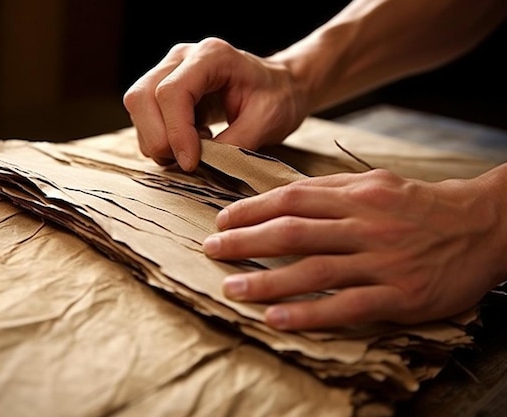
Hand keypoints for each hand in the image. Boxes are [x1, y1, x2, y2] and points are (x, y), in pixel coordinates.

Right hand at [123, 37, 307, 171]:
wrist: (280, 87)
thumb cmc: (277, 98)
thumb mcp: (267, 122)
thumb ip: (234, 144)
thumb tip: (201, 164)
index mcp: (211, 56)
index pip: (172, 92)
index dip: (176, 132)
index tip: (191, 162)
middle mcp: (182, 57)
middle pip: (142, 97)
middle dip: (159, 139)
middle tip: (188, 162)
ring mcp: (167, 70)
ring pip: (137, 108)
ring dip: (158, 141)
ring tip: (195, 148)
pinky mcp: (161, 88)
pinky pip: (144, 117)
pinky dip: (160, 139)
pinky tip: (190, 141)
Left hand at [203, 169, 506, 329]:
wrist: (483, 226)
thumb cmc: (421, 205)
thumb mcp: (378, 184)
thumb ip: (333, 190)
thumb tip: (284, 197)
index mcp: (357, 194)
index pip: (292, 198)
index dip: (252, 210)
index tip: (222, 220)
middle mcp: (365, 224)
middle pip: (294, 232)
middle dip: (246, 242)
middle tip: (213, 251)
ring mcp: (382, 260)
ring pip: (314, 269)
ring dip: (267, 281)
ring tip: (232, 289)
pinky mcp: (400, 294)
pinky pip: (347, 305)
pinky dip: (309, 312)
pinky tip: (278, 318)